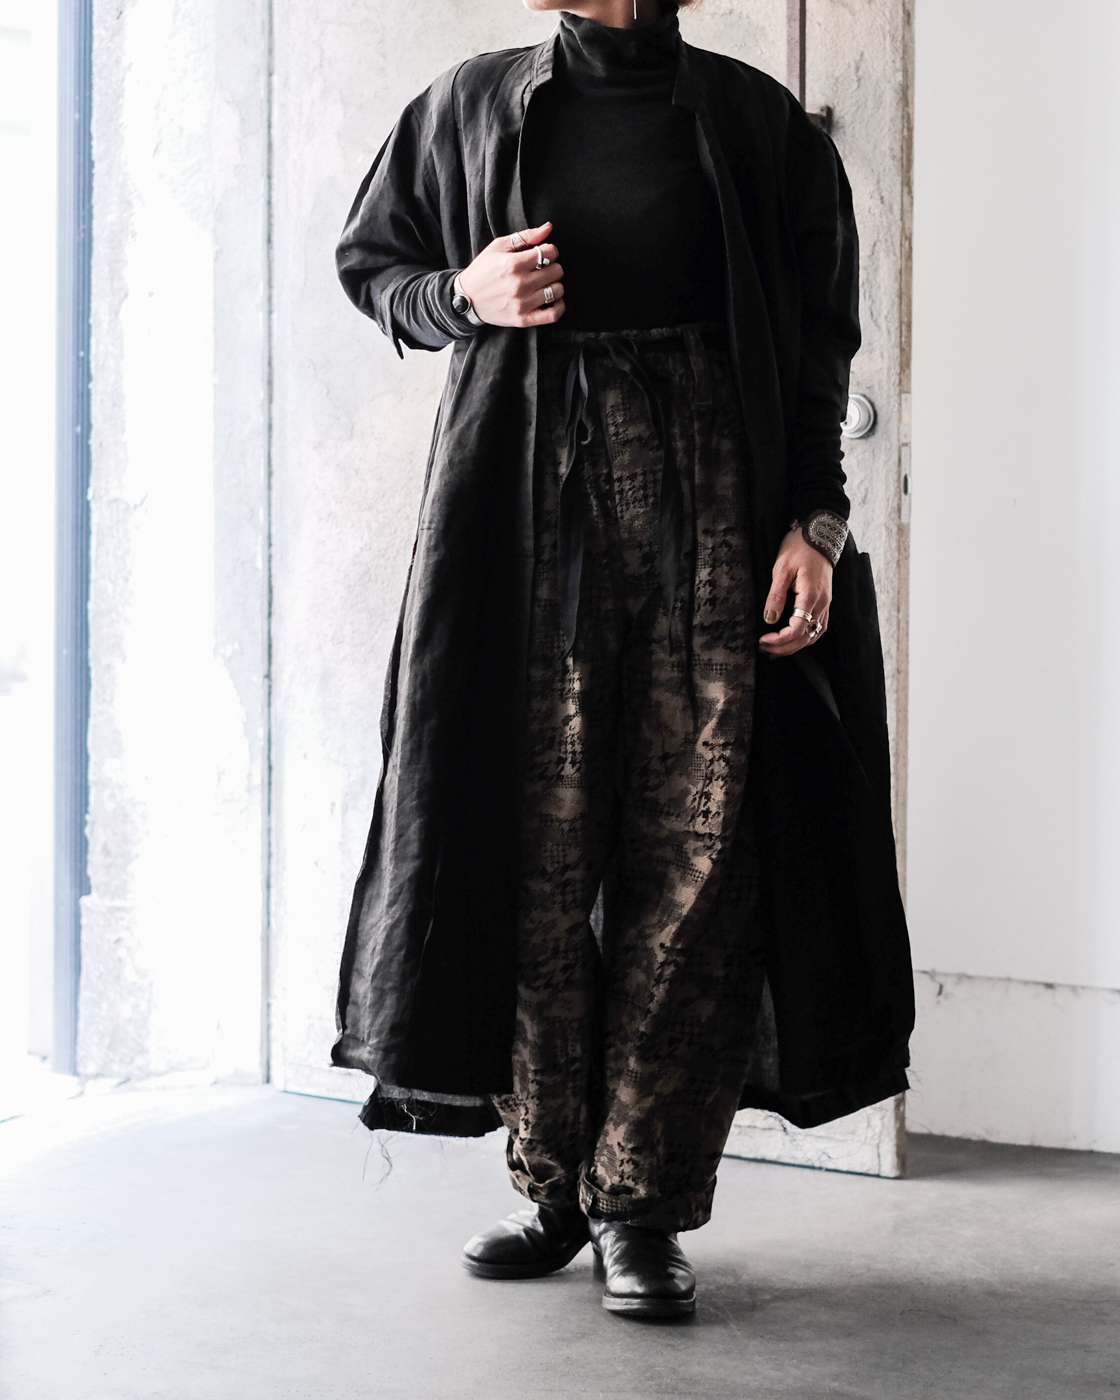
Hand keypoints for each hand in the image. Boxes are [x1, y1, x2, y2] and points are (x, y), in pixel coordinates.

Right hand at [457, 221, 565, 327]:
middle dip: (552, 266)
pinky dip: (559, 306)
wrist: (466, 299)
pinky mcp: (523, 319)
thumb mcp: (498, 246)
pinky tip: (554, 300)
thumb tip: (548, 227)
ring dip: (555, 285)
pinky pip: (553, 314)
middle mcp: (520, 284)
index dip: (551, 250)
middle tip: (543, 269)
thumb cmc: (483, 271)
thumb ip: (525, 236)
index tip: (544, 254)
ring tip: (545, 284)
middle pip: (556, 271)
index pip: (549, 252)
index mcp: (513, 264)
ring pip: (557, 290)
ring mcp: (523, 303)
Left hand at [759, 527, 831, 656]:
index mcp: (811, 596)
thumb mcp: (782, 569)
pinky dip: (805, 638)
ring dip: (795, 646)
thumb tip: (769, 619)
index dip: (780, 639)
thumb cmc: (799, 549)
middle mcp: (822, 604)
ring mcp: (826, 604)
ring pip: (814, 635)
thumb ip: (776, 596)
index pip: (798, 628)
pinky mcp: (825, 602)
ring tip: (775, 649)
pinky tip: (792, 640)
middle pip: (806, 637)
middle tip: (764, 648)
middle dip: (785, 647)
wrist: (819, 536)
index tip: (763, 640)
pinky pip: (818, 628)